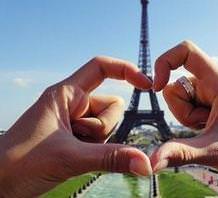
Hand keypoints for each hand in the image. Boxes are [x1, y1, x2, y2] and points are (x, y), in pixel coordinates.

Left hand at [0, 57, 152, 196]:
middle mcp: (72, 105)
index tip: (147, 85)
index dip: (126, 71)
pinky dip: (95, 152)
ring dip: (98, 143)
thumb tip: (146, 163)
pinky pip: (101, 142)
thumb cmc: (18, 163)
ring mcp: (75, 123)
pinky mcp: (76, 140)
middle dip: (103, 127)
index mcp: (66, 94)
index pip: (101, 67)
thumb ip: (111, 159)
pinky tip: (73, 159)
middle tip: (77, 140)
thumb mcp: (69, 157)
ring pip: (108, 126)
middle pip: (112, 106)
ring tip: (71, 151)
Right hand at [150, 41, 217, 197]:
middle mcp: (213, 79)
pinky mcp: (205, 98)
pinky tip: (206, 126)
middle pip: (174, 83)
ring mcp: (208, 89)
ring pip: (176, 96)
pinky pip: (182, 103)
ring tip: (207, 125)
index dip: (165, 61)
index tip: (156, 87)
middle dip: (180, 109)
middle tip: (204, 124)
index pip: (186, 50)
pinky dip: (187, 118)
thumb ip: (180, 154)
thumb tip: (150, 163)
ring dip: (185, 115)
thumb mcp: (211, 153)